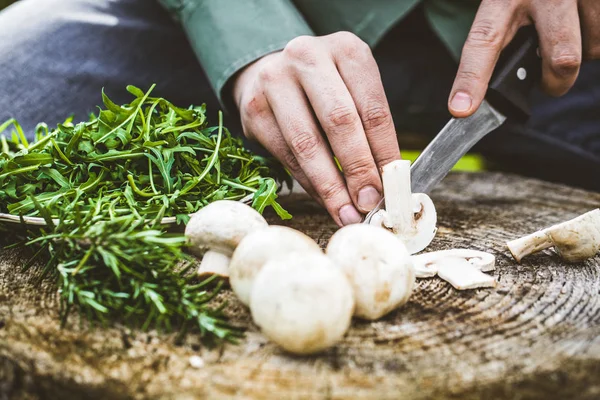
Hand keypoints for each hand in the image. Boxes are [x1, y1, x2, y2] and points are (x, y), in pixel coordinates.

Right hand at [232, 32, 399, 225]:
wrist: (271, 71)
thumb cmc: (324, 87)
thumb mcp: (353, 91)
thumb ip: (368, 129)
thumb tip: (383, 184)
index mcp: (346, 50)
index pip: (372, 109)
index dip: (384, 153)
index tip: (392, 187)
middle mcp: (308, 58)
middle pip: (339, 122)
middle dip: (357, 170)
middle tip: (368, 203)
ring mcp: (275, 81)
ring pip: (307, 143)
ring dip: (329, 186)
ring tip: (346, 212)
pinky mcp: (253, 109)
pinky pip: (285, 155)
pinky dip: (308, 183)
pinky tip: (324, 199)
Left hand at [449, 0, 599, 116]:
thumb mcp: (507, 4)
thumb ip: (502, 38)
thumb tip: (491, 90)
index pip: (483, 41)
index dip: (471, 79)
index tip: (462, 109)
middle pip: (561, 59)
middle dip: (555, 81)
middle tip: (548, 81)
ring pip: (589, 50)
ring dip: (579, 54)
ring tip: (564, 34)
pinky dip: (593, 41)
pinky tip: (581, 25)